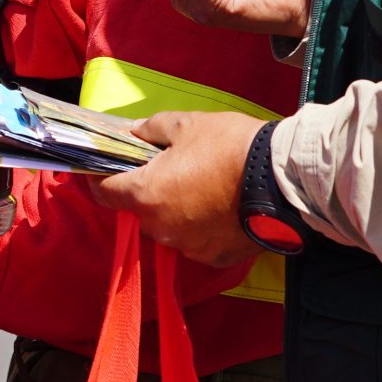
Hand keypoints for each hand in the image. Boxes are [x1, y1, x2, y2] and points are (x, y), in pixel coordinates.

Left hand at [90, 111, 261, 268]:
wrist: (282, 179)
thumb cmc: (229, 147)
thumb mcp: (185, 124)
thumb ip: (151, 130)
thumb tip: (136, 134)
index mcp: (146, 195)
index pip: (103, 192)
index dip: (98, 178)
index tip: (101, 168)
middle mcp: (161, 228)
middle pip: (140, 209)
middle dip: (148, 190)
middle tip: (171, 168)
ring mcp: (189, 247)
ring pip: (169, 226)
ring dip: (176, 210)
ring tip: (203, 186)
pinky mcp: (215, 258)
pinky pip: (197, 241)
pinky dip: (202, 226)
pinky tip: (221, 207)